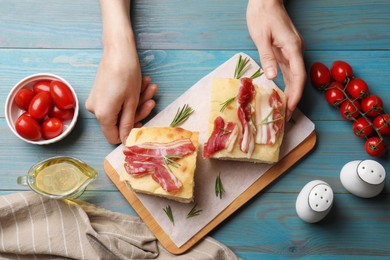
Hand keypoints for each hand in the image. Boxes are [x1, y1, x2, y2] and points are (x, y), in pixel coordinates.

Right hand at [86, 48, 156, 144]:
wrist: (118, 50)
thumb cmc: (126, 75)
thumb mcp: (131, 103)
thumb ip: (128, 124)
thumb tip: (126, 141)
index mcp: (102, 116)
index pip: (114, 137)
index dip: (129, 134)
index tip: (143, 125)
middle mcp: (95, 110)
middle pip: (119, 122)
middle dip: (138, 112)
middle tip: (152, 100)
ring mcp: (96, 100)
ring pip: (120, 109)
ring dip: (137, 101)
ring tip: (150, 87)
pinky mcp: (100, 92)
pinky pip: (116, 100)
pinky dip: (129, 96)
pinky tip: (143, 84)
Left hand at [247, 0, 305, 119]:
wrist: (265, 0)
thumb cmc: (262, 15)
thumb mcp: (261, 36)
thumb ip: (267, 57)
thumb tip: (272, 77)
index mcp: (292, 48)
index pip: (298, 76)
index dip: (295, 94)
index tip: (290, 109)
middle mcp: (295, 51)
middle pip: (298, 79)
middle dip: (293, 98)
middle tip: (285, 116)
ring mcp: (292, 51)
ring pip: (294, 76)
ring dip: (290, 93)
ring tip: (283, 110)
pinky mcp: (286, 50)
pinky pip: (289, 71)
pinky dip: (286, 84)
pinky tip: (281, 94)